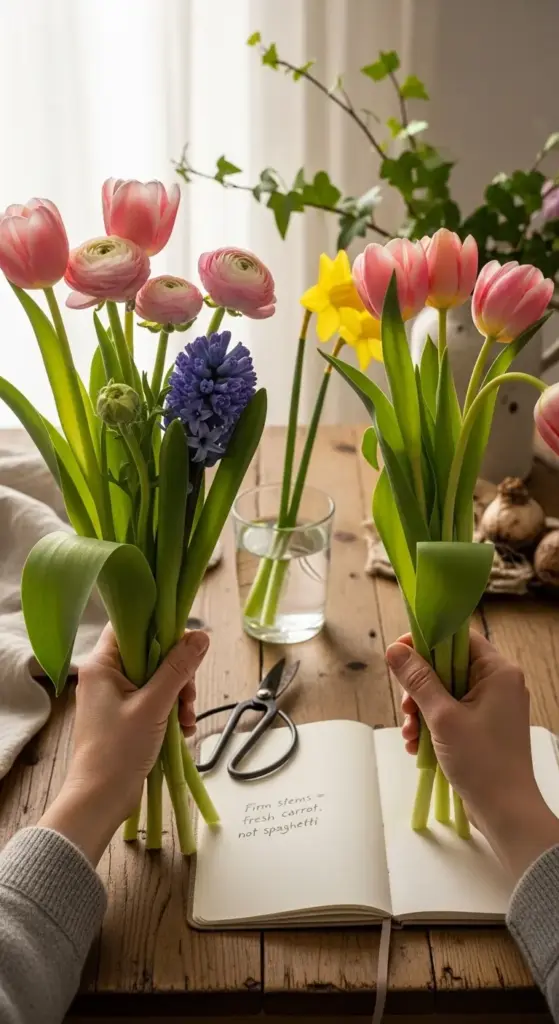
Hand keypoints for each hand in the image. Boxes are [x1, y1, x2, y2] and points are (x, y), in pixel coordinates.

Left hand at [40, 626, 208, 863]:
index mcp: (102, 665)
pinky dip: (170, 712)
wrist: (100, 799)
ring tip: (186, 720)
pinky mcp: (125, 717)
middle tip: (188, 695)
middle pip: (150, 655)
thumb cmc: (118, 750)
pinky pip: (154, 701)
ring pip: (156, 680)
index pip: (129, 626)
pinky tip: (182, 730)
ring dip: (177, 696)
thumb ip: (177, 669)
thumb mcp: (153, 705)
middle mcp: (106, 676)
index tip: (184, 641)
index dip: (157, 627)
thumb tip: (200, 636)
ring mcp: (115, 698)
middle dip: (176, 674)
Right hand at [386, 631, 558, 880]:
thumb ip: (418, 680)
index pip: (459, 637)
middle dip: (420, 687)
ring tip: (411, 733)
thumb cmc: (481, 761)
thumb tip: (395, 649)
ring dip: (422, 710)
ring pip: (446, 692)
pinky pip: (452, 713)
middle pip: (448, 666)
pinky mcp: (484, 727)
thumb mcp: (443, 717)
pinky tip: (418, 745)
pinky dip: (433, 725)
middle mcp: (498, 684)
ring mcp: (492, 707)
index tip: (400, 654)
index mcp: (498, 672)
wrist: (506, 811)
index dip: (427, 641)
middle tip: (406, 708)